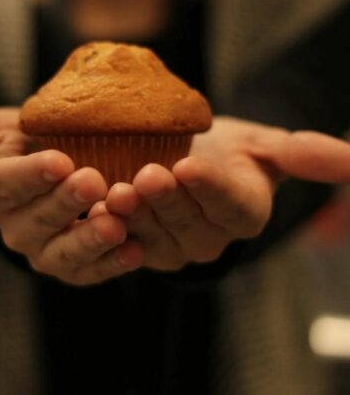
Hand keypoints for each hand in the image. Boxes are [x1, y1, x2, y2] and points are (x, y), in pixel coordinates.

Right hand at [0, 107, 142, 284]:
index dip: (29, 177)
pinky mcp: (73, 265)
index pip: (3, 185)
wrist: (49, 161)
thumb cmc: (18, 141)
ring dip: (89, 240)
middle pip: (36, 222)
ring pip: (62, 253)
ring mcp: (43, 250)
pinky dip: (113, 263)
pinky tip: (136, 249)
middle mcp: (13, 228)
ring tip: (116, 224)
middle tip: (93, 183)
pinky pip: (89, 270)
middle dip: (64, 204)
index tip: (58, 162)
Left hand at [102, 116, 349, 270]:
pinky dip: (108, 224)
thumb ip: (302, 155)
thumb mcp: (266, 146)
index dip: (211, 188)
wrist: (192, 159)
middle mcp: (208, 239)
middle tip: (146, 175)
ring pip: (152, 235)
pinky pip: (123, 239)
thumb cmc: (231, 152)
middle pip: (187, 223)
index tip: (190, 165)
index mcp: (242, 214)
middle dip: (167, 201)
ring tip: (114, 191)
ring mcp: (171, 247)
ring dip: (133, 215)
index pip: (230, 206)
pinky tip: (92, 205)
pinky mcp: (139, 246)